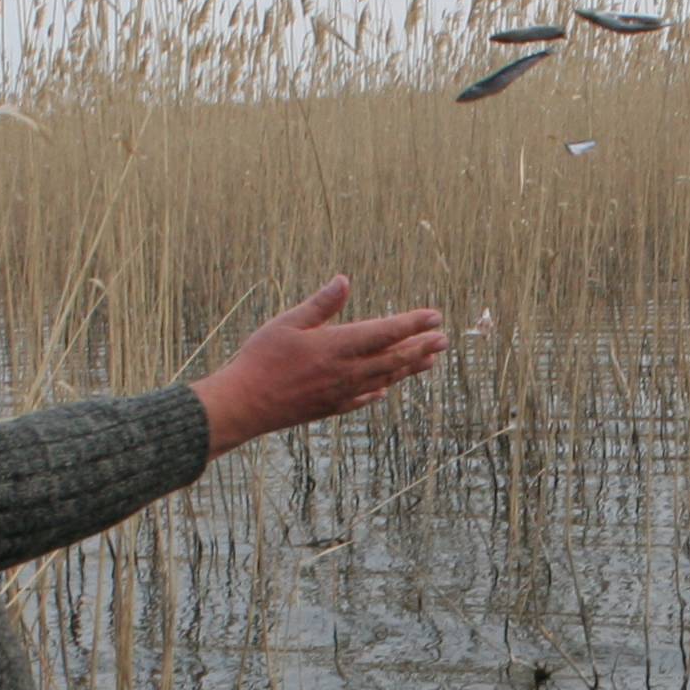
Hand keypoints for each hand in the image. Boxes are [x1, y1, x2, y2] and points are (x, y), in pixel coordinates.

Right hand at [191, 275, 446, 455]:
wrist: (244, 405)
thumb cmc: (261, 358)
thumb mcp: (288, 322)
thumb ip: (321, 304)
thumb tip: (345, 280)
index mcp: (337, 346)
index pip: (385, 332)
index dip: (412, 323)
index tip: (434, 316)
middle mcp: (346, 372)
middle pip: (393, 358)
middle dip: (421, 347)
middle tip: (444, 339)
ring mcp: (341, 393)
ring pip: (384, 379)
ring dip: (409, 368)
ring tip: (429, 360)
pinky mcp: (330, 408)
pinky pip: (362, 398)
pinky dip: (379, 390)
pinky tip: (385, 389)